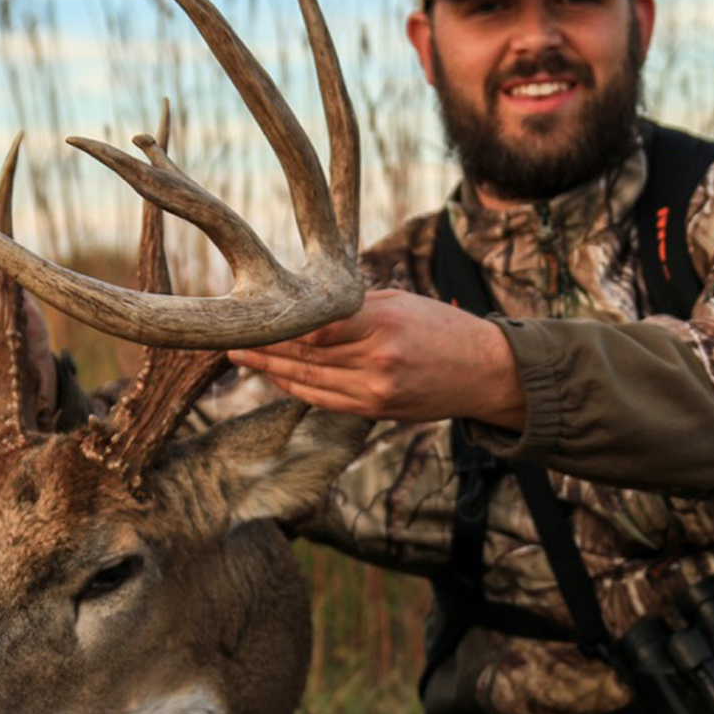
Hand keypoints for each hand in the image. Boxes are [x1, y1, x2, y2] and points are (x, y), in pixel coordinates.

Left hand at [227, 289, 524, 427]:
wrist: (485, 373)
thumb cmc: (442, 328)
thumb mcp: (400, 302)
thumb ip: (352, 308)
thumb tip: (305, 307)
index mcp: (382, 322)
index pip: (316, 324)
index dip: (278, 322)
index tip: (249, 312)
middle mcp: (376, 360)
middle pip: (305, 353)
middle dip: (264, 346)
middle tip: (228, 337)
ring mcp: (375, 391)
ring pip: (308, 380)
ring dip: (271, 370)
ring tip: (241, 359)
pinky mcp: (375, 411)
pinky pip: (323, 400)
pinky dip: (296, 388)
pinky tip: (275, 378)